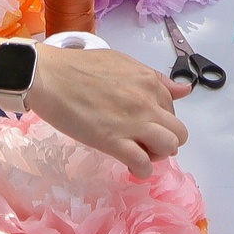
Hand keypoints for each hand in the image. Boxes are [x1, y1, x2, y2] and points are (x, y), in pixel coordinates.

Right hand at [24, 45, 189, 176]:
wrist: (49, 77)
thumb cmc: (78, 67)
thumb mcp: (123, 63)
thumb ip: (154, 79)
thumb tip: (184, 90)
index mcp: (149, 81)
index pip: (173, 108)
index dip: (161, 119)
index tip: (145, 123)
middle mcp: (147, 102)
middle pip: (178, 133)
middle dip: (166, 141)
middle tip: (145, 142)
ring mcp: (133, 123)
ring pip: (168, 148)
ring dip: (156, 156)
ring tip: (138, 153)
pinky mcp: (114, 142)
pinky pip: (143, 164)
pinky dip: (141, 170)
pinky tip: (129, 165)